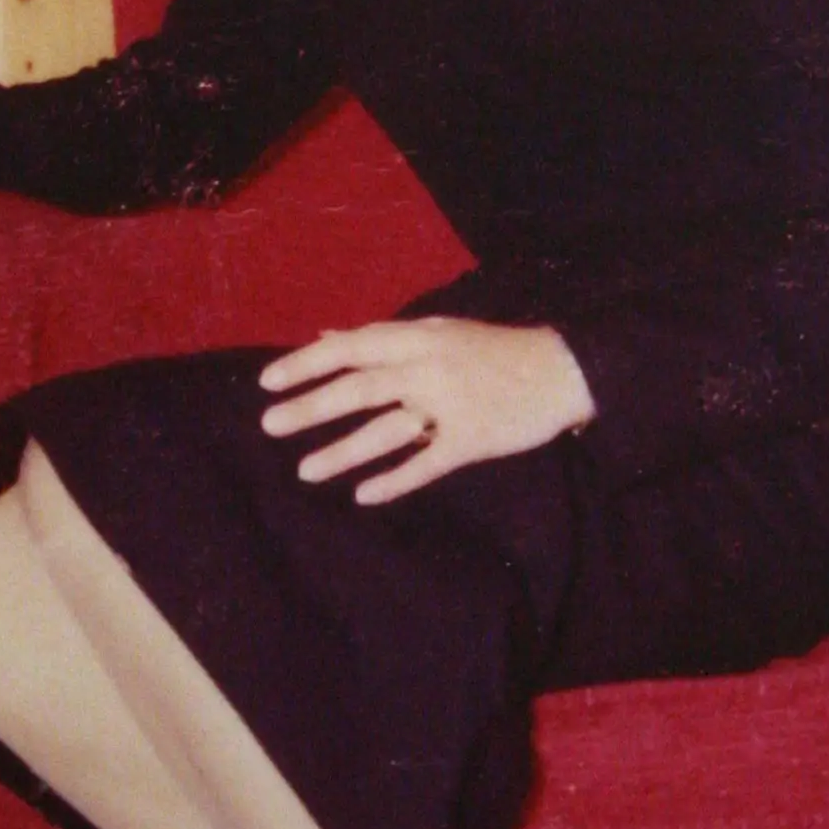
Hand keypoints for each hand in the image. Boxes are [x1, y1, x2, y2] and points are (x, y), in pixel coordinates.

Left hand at [257, 317, 596, 503]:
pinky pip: (426, 464)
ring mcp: (451, 406)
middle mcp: (429, 369)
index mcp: (418, 338)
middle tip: (269, 425)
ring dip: (343, 452)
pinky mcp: (472, 441)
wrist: (560, 370)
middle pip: (360, 388)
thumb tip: (326, 336)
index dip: (306, 363)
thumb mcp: (436, 332)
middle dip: (311, 407)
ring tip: (305, 471)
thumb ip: (381, 337)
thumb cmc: (491, 350)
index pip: (351, 347)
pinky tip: (364, 496)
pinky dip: (395, 480)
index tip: (268, 382)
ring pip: (387, 430)